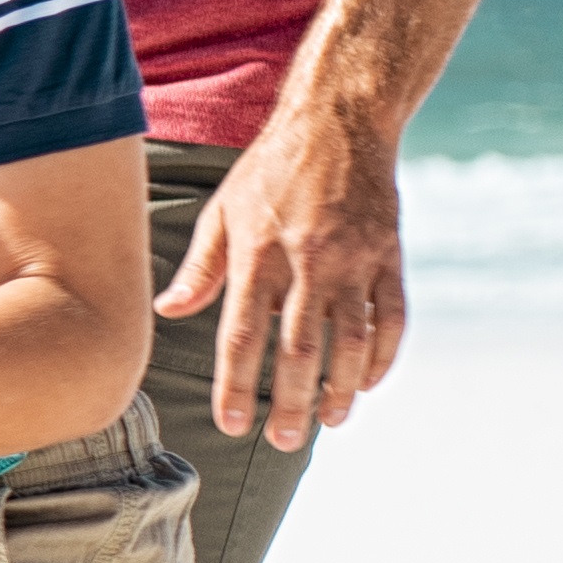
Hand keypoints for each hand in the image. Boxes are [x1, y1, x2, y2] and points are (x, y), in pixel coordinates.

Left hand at [162, 99, 403, 449]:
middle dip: (291, 402)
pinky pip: (391, 316)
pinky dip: (383, 354)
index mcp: (257, 253)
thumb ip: (200, 266)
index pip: (242, 335)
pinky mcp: (389, 255)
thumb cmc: (269, 169)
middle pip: (299, 348)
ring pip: (351, 340)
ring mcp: (355, 259)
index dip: (237, 385)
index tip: (233, 423)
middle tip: (284, 441)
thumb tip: (170, 312)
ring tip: (329, 422)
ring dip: (341, 387)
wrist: (340, 121)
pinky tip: (367, 381)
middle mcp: (307, 260)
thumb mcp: (222, 210)